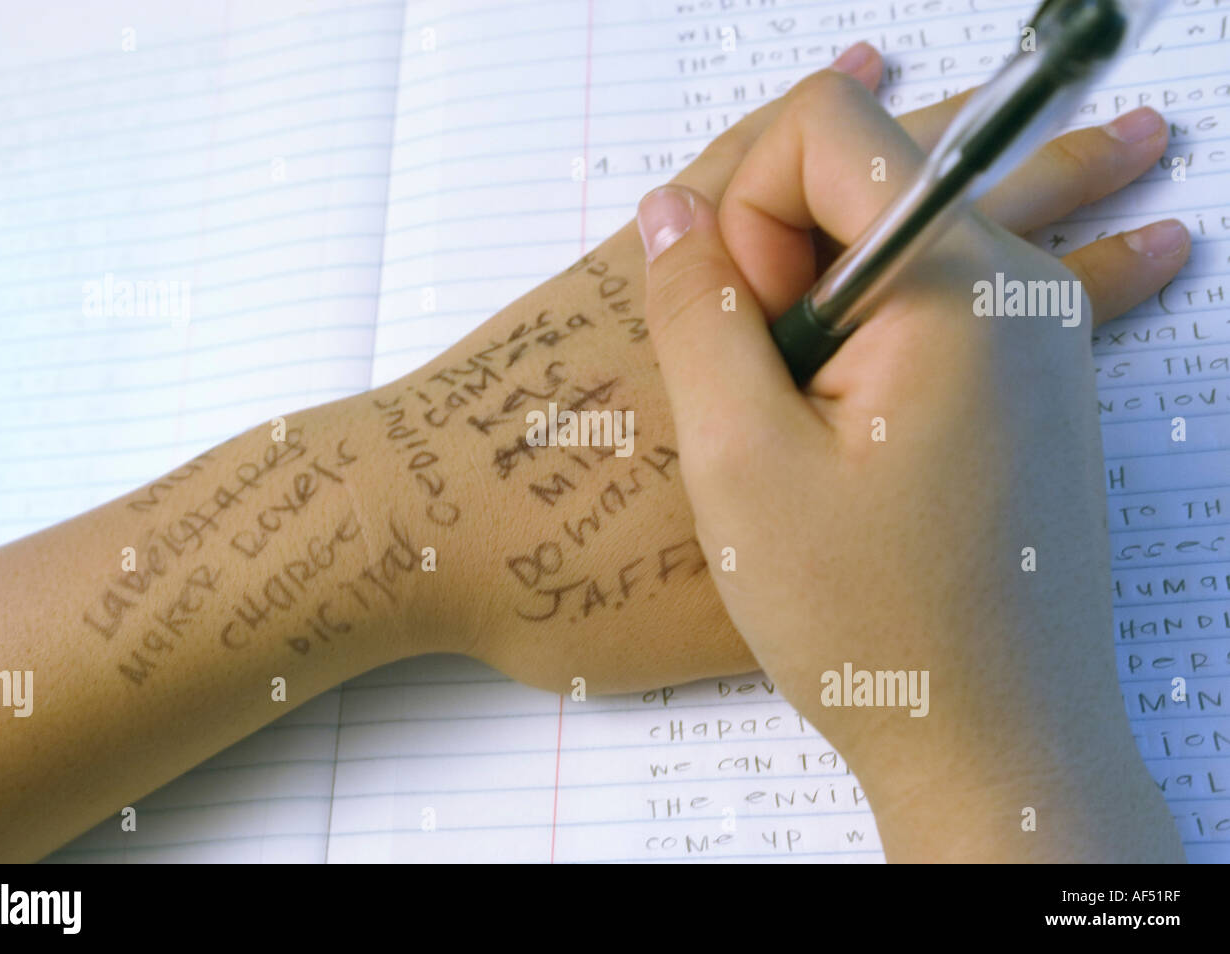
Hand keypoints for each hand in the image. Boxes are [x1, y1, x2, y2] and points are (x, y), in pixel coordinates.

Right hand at [437, 43, 1183, 698]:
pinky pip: (922, 312)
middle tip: (774, 395)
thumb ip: (692, 308)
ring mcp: (1030, 339)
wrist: (987, 746)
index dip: (748, 208)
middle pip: (864, 182)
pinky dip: (860, 349)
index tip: (743, 322)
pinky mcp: (1020, 389)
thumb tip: (672, 215)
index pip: (830, 124)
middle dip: (785, 265)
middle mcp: (1015, 290)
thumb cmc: (874, 625)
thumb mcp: (737, 460)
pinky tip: (840, 431)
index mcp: (956, 286)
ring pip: (887, 252)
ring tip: (804, 428)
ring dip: (818, 317)